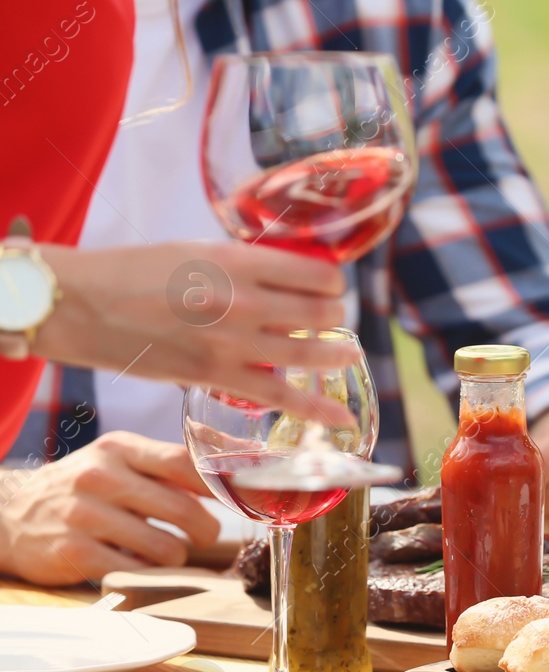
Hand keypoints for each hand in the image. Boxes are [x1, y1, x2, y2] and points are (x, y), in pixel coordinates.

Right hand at [0, 432, 220, 584]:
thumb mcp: (118, 460)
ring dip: (177, 556)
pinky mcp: (74, 552)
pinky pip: (137, 570)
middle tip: (205, 536)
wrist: (10, 515)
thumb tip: (235, 465)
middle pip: (184, 509)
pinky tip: (137, 563)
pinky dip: (147, 572)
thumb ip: (169, 464)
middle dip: (206, 530)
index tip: (236, 500)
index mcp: (118, 448)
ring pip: (166, 547)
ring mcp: (84, 515)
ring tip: (165, 550)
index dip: (219, 485)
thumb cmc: (83, 488)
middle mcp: (100, 477)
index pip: (183, 462)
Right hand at [32, 242, 359, 424]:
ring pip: (311, 353)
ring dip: (337, 355)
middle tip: (332, 321)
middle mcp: (241, 299)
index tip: (328, 288)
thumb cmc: (132, 272)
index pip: (317, 274)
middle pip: (321, 313)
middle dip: (334, 318)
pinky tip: (341, 419)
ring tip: (347, 355)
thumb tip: (285, 287)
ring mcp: (231, 341)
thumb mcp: (196, 253)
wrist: (78, 303)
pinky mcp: (215, 376)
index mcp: (237, 260)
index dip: (330, 283)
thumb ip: (242, 270)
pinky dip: (318, 409)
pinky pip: (282, 397)